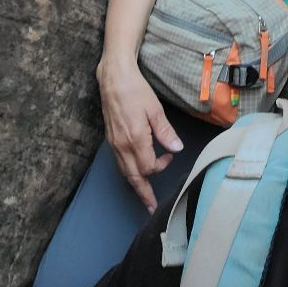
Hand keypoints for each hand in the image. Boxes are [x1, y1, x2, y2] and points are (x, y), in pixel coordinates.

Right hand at [96, 58, 182, 211]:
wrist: (113, 79)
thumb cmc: (136, 91)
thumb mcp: (155, 109)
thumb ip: (165, 132)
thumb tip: (177, 149)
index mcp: (135, 139)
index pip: (148, 167)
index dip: (161, 166)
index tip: (170, 156)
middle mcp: (122, 145)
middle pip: (133, 177)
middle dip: (143, 193)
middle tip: (150, 207)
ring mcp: (114, 143)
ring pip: (124, 172)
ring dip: (135, 185)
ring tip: (143, 196)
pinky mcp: (110, 139)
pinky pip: (119, 162)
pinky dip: (128, 172)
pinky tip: (134, 173)